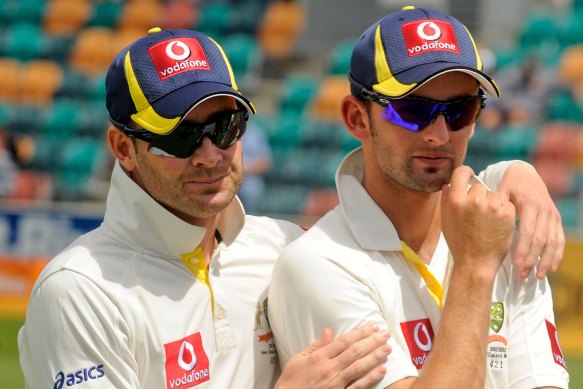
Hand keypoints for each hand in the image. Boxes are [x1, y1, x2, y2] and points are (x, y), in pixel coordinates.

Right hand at [275, 323, 390, 388]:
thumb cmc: (292, 380)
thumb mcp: (298, 359)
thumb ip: (315, 345)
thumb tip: (328, 331)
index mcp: (319, 357)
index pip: (344, 341)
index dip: (359, 332)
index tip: (371, 326)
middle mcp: (329, 368)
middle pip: (355, 352)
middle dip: (372, 341)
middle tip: (385, 334)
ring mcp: (335, 383)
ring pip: (359, 367)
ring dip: (375, 356)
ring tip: (387, 348)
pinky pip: (358, 386)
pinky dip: (370, 378)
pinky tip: (381, 370)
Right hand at [442, 166, 515, 276]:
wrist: (476, 264)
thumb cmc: (459, 244)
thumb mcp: (446, 222)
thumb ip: (446, 201)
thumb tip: (448, 185)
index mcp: (456, 200)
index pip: (461, 173)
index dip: (466, 172)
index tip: (470, 175)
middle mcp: (473, 200)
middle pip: (480, 187)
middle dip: (480, 196)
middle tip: (479, 214)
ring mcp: (491, 206)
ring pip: (495, 194)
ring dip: (493, 203)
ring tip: (488, 222)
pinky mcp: (507, 213)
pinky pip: (507, 203)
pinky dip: (504, 211)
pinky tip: (497, 225)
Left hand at [497, 161, 564, 278]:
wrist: (525, 174)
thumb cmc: (507, 185)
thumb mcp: (501, 190)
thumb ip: (494, 203)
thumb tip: (481, 216)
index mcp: (530, 203)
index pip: (528, 230)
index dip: (523, 249)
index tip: (516, 264)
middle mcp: (545, 209)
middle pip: (541, 239)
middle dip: (532, 259)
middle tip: (522, 275)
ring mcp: (552, 215)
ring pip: (553, 241)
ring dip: (546, 260)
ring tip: (537, 276)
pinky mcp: (556, 219)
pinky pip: (559, 239)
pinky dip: (557, 255)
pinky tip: (551, 269)